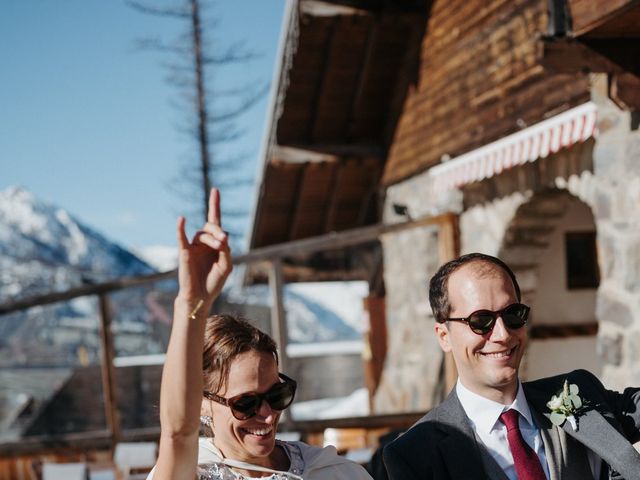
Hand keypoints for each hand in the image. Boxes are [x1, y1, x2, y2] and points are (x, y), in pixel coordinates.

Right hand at [176, 188, 231, 308]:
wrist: (201, 296)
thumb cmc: (214, 281)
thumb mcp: (226, 265)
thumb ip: (227, 250)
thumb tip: (224, 236)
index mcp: (214, 243)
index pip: (215, 220)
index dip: (215, 205)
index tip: (215, 190)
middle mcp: (203, 242)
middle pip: (211, 226)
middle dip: (219, 232)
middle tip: (224, 241)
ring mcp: (193, 246)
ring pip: (203, 234)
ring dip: (212, 239)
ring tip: (219, 246)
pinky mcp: (185, 252)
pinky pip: (182, 237)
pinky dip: (181, 228)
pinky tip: (182, 219)